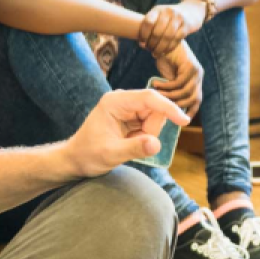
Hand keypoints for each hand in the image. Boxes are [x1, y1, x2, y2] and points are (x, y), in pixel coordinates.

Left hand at [62, 89, 189, 177]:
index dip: (169, 108)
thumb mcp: (111, 154)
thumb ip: (134, 148)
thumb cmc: (88, 155)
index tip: (184, 121)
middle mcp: (122, 100)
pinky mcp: (130, 116)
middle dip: (150, 130)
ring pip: (154, 118)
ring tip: (127, 144)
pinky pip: (149, 125)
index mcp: (115, 102)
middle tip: (131, 144)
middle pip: (154, 109)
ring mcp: (127, 108)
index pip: (149, 98)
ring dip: (147, 135)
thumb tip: (156, 144)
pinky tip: (128, 142)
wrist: (75, 159)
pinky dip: (144, 137)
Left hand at [138, 2, 205, 56]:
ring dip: (160, 48)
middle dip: (151, 44)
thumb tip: (141, 45)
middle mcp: (168, 12)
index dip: (143, 35)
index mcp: (157, 9)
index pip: (147, 22)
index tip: (142, 43)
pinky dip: (169, 48)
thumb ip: (150, 29)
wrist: (191, 11)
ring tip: (155, 53)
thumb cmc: (169, 18)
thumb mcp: (159, 16)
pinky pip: (177, 39)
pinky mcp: (187, 25)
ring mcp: (178, 18)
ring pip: (167, 37)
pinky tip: (165, 52)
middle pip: (157, 32)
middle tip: (150, 50)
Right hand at [154, 42, 203, 116]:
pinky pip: (179, 83)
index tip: (178, 119)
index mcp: (196, 81)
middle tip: (161, 104)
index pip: (197, 101)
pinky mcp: (189, 66)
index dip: (190, 111)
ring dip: (170, 96)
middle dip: (177, 105)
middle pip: (193, 99)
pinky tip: (155, 83)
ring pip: (185, 92)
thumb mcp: (169, 79)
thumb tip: (170, 110)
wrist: (163, 40)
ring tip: (156, 93)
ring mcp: (196, 71)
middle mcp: (198, 77)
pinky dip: (167, 86)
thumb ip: (173, 91)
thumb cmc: (165, 59)